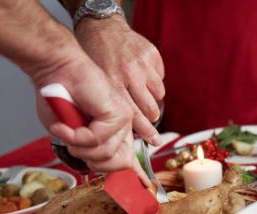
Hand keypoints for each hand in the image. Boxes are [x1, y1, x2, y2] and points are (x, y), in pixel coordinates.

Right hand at [32, 50, 151, 187]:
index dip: (137, 175)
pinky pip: (96, 140)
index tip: (145, 187)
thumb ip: (82, 147)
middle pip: (119, 164)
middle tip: (73, 145)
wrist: (56, 68)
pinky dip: (75, 136)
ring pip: (105, 154)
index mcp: (114, 131)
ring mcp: (123, 120)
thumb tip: (90, 164)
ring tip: (65, 129)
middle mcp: (123, 126)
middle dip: (93, 162)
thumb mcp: (69, 131)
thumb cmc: (57, 97)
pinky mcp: (119, 113)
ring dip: (78, 147)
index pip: (130, 158)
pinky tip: (64, 125)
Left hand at [76, 16, 164, 146]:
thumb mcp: (97, 83)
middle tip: (150, 119)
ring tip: (142, 94)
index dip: (145, 130)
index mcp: (113, 84)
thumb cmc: (96, 59)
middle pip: (150, 107)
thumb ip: (110, 103)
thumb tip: (125, 129)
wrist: (101, 29)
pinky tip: (142, 76)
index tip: (154, 141)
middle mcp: (129, 74)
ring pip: (158, 94)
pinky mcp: (152, 55)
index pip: (134, 114)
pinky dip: (154, 81)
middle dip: (151, 117)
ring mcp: (142, 64)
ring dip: (153, 98)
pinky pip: (160, 78)